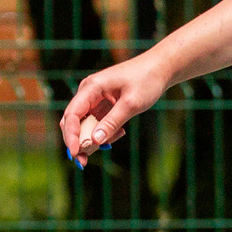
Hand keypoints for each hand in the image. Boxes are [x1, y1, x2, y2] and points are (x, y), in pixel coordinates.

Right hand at [60, 50, 172, 165]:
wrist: (160, 68)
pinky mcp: (102, 104)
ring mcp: (94, 98)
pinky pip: (95, 123)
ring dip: (92, 139)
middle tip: (83, 163)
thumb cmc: (146, 81)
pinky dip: (103, 133)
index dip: (71, 136)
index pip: (72, 114)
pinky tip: (120, 132)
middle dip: (77, 142)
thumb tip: (94, 141)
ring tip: (118, 136)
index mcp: (91, 87)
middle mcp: (88, 92)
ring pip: (83, 125)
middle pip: (72, 122)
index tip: (75, 153)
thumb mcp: (131, 103)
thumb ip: (112, 122)